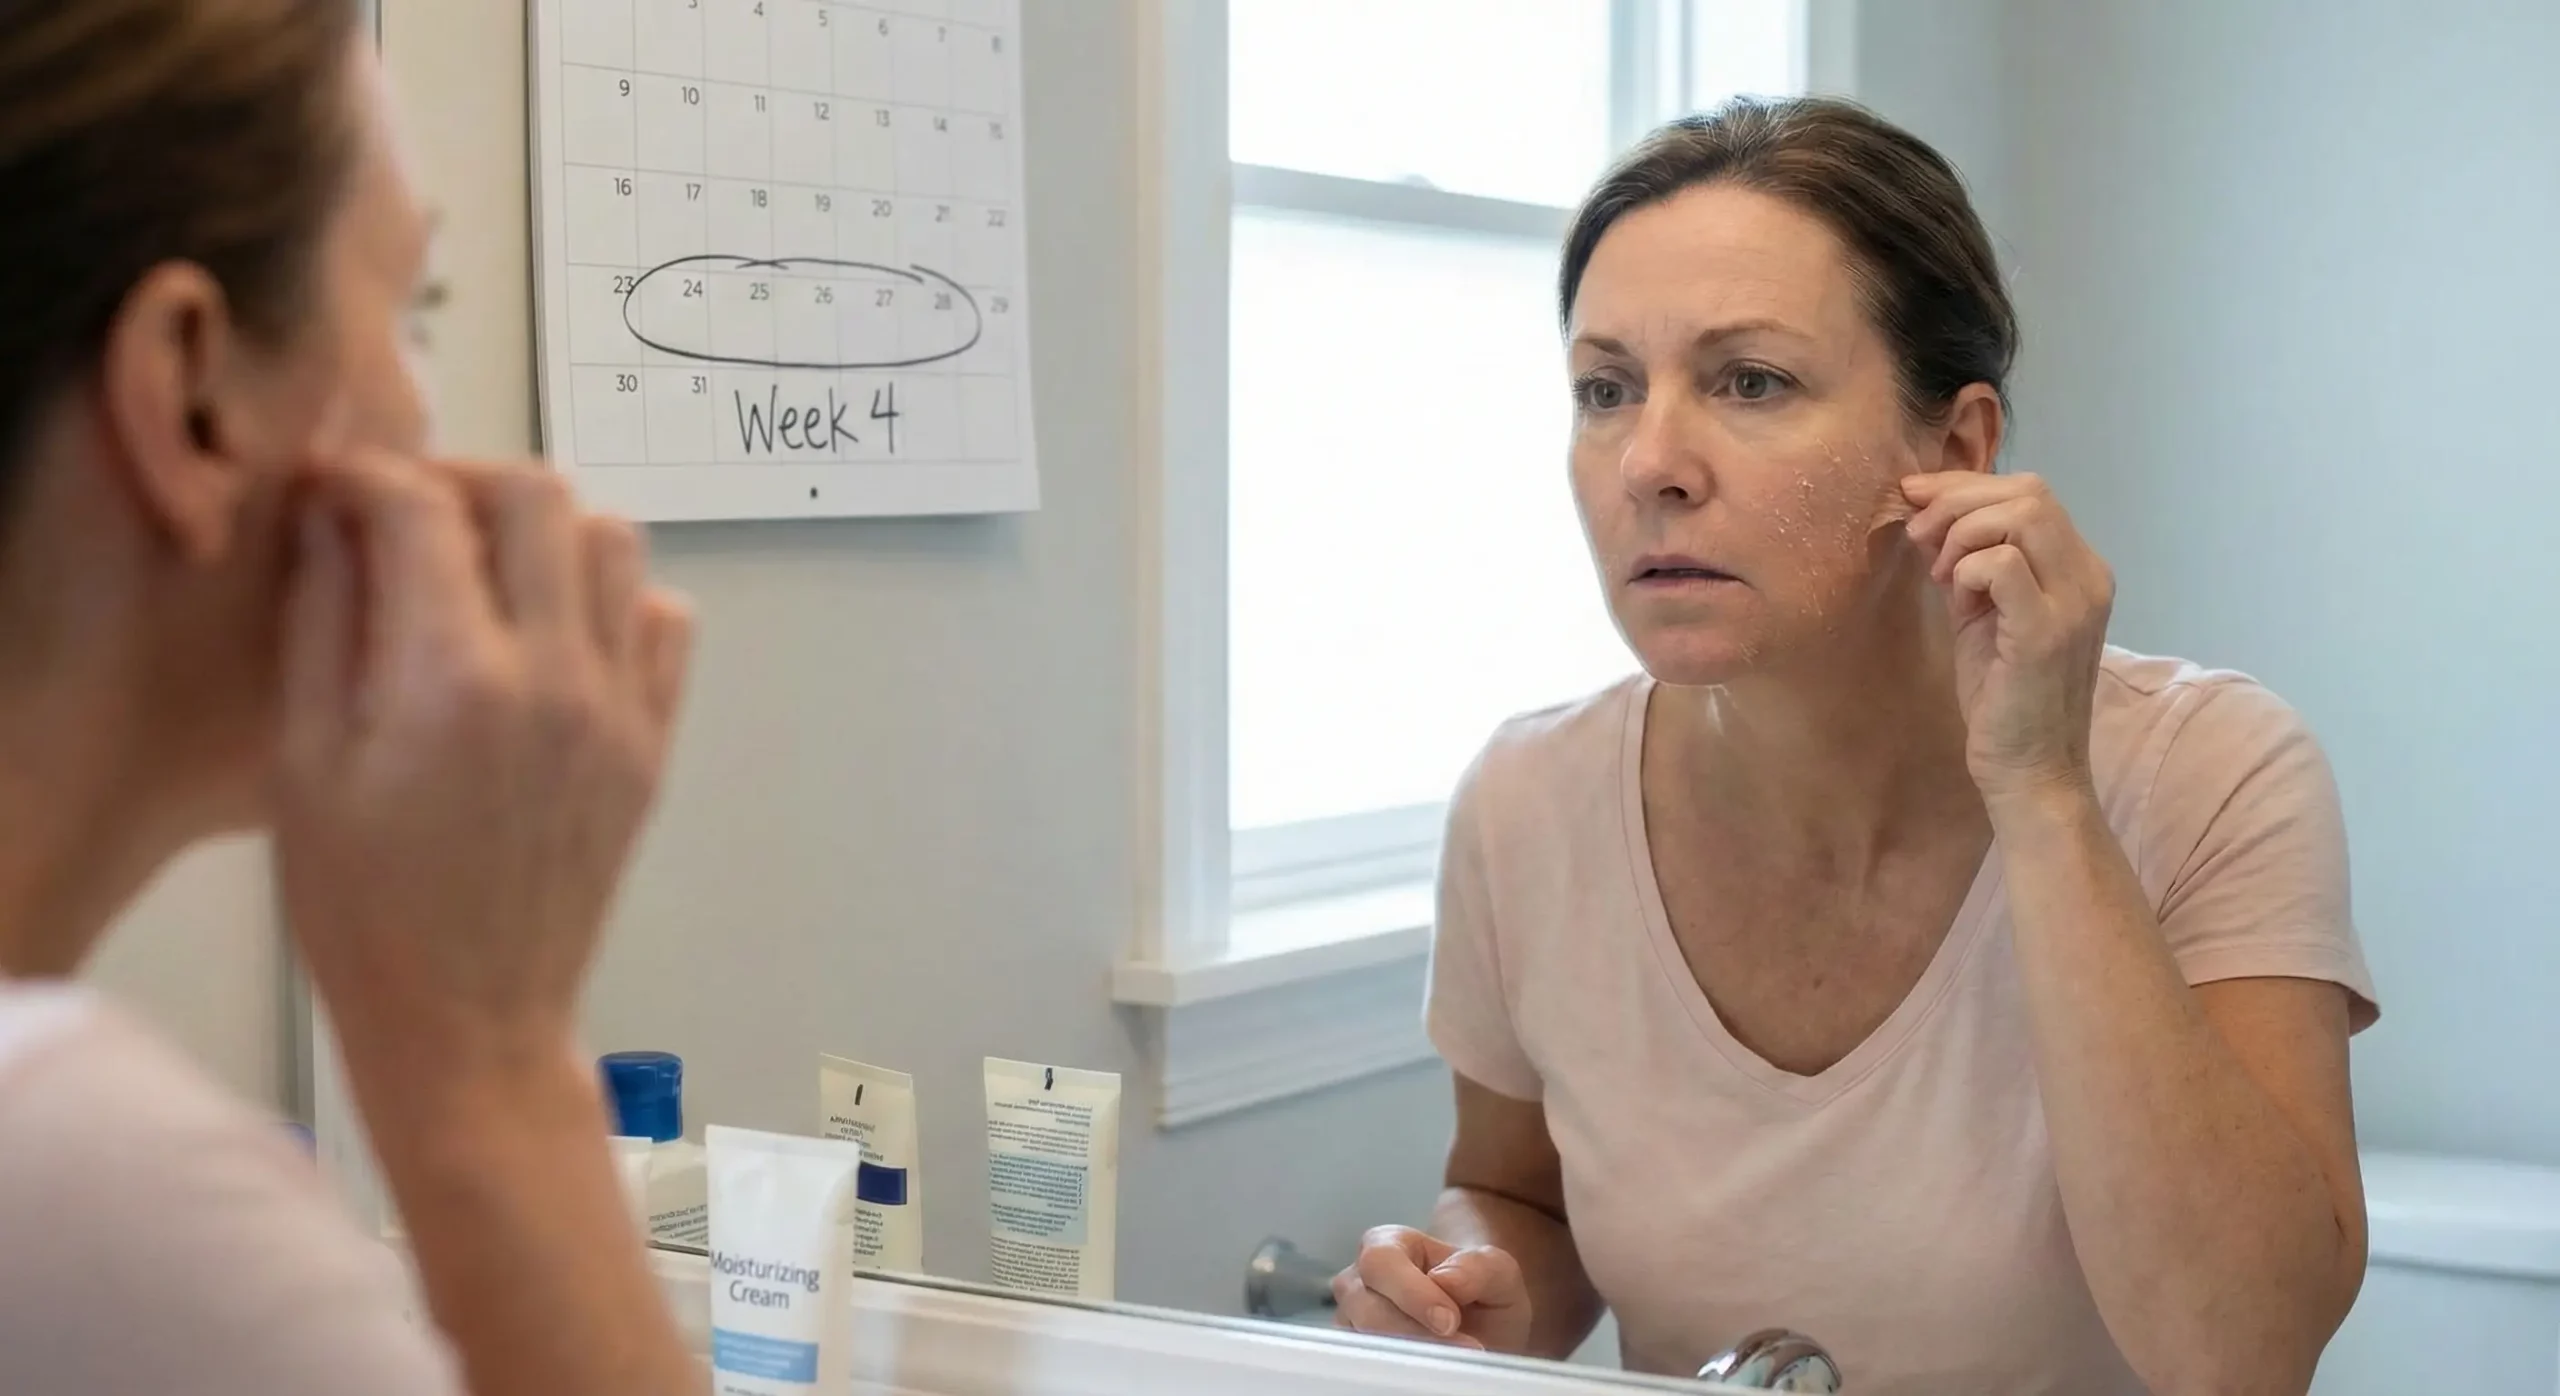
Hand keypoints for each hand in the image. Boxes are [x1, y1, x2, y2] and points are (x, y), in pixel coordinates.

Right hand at [271, 450, 692, 1083]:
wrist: (469, 1017)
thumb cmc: (362, 907)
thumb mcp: (303, 763)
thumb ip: (321, 622)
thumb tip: (331, 518)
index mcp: (452, 678)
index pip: (423, 507)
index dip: (364, 477)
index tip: (330, 491)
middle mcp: (556, 675)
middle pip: (538, 496)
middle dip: (463, 480)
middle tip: (407, 515)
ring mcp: (620, 707)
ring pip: (615, 543)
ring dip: (546, 529)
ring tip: (483, 565)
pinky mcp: (653, 742)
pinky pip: (664, 621)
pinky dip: (613, 596)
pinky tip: (553, 630)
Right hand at [1333, 1226, 1531, 1355]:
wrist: (1481, 1324)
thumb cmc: (1480, 1289)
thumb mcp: (1497, 1272)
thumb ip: (1478, 1267)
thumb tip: (1445, 1279)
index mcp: (1389, 1243)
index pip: (1382, 1262)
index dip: (1412, 1293)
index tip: (1450, 1321)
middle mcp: (1359, 1278)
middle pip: (1365, 1305)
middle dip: (1413, 1330)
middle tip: (1460, 1347)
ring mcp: (1351, 1317)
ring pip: (1363, 1338)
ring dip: (1408, 1353)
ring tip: (1451, 1359)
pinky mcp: (1355, 1350)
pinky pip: (1365, 1363)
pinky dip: (1397, 1368)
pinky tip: (1429, 1368)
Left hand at [1901, 471, 2111, 801]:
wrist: (2028, 770)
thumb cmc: (2003, 698)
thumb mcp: (1982, 614)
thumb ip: (1967, 563)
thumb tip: (1928, 514)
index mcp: (2079, 569)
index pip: (2031, 491)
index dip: (1966, 486)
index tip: (1916, 500)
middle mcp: (2089, 577)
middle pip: (2029, 492)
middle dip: (1958, 500)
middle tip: (1919, 536)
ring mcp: (2074, 603)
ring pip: (2022, 515)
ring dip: (1962, 533)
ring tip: (1940, 575)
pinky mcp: (2047, 632)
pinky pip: (2005, 564)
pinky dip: (1968, 568)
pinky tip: (1957, 597)